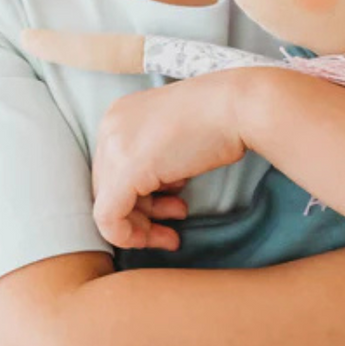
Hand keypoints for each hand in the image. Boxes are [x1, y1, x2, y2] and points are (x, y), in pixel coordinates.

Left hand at [92, 70, 249, 249]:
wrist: (237, 106)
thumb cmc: (219, 118)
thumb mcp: (175, 137)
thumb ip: (155, 159)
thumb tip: (155, 188)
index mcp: (119, 116)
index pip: (112, 170)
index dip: (137, 199)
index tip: (169, 211)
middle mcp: (109, 128)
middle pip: (108, 188)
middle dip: (140, 215)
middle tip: (172, 225)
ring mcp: (114, 148)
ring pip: (107, 205)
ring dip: (141, 227)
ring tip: (172, 234)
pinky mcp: (126, 170)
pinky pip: (109, 217)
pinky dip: (132, 236)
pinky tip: (169, 239)